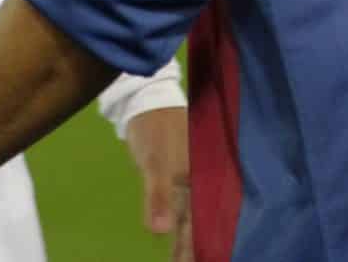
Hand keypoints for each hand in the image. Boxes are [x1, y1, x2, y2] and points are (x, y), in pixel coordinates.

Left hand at [125, 106, 191, 258]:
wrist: (144, 101)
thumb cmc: (153, 130)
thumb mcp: (154, 163)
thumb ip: (158, 195)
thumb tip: (159, 230)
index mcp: (202, 180)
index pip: (202, 222)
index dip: (199, 245)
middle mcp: (202, 181)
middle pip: (200, 222)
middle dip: (195, 246)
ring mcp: (192, 179)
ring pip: (192, 216)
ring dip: (188, 238)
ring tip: (182, 260)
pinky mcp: (181, 177)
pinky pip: (185, 206)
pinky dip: (181, 222)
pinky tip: (176, 234)